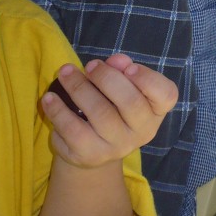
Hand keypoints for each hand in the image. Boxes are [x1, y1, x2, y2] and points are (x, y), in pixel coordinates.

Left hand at [41, 55, 177, 167]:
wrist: (92, 149)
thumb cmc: (110, 108)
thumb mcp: (119, 87)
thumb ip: (120, 70)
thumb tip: (117, 60)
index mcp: (154, 111)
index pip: (166, 95)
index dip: (148, 79)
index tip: (128, 67)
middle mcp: (141, 132)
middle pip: (131, 102)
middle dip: (107, 78)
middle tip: (89, 65)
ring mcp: (116, 147)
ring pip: (100, 113)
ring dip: (79, 87)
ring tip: (65, 72)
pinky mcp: (90, 155)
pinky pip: (73, 129)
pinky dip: (58, 110)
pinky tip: (49, 98)